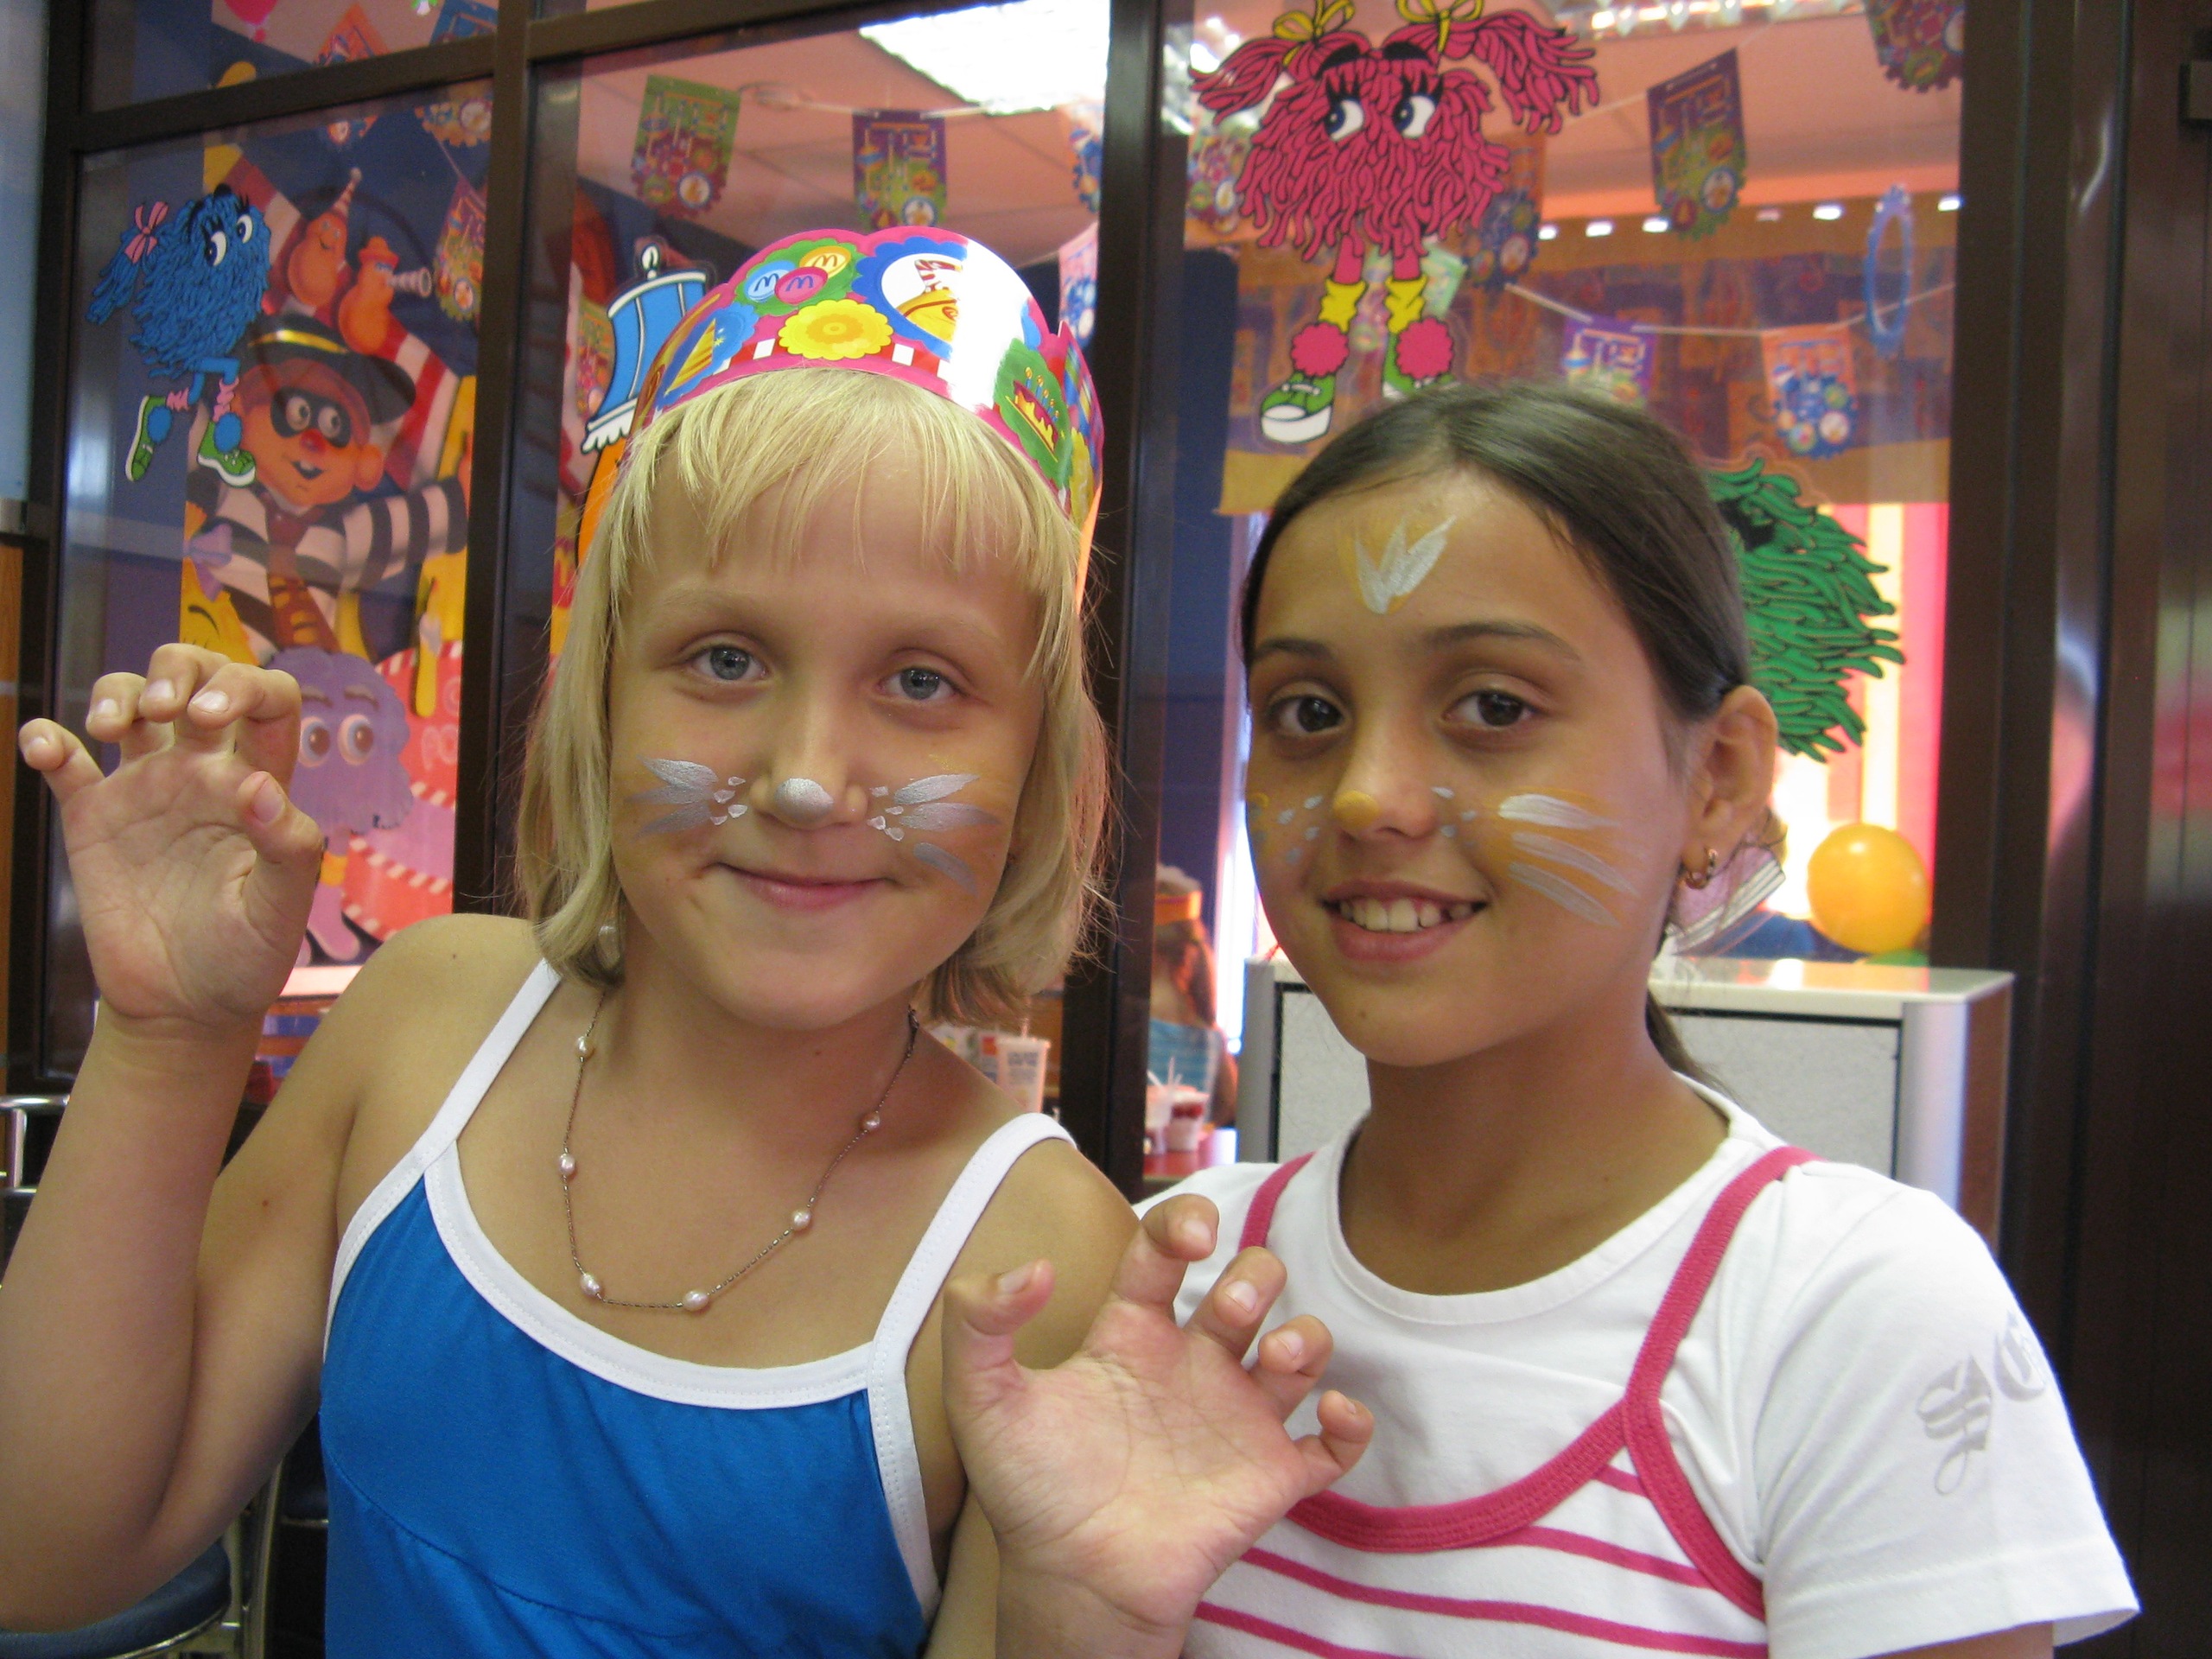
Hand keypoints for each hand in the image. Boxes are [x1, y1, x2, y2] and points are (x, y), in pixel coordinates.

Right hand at [18, 644, 325, 1037]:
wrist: (183, 1008)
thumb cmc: (247, 958)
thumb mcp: (279, 911)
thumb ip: (285, 849)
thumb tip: (261, 789)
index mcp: (256, 782)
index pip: (266, 700)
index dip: (246, 685)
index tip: (213, 715)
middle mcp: (201, 771)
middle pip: (193, 678)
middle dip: (179, 669)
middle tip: (168, 710)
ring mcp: (144, 790)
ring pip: (128, 700)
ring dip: (118, 692)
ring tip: (112, 728)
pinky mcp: (92, 818)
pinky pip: (64, 762)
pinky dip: (48, 740)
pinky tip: (48, 748)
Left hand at [943, 1195, 1372, 1658]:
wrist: (1072, 1580)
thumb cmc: (1030, 1492)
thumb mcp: (984, 1400)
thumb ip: (980, 1322)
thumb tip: (1031, 1267)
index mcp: (1132, 1336)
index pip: (1166, 1253)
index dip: (1185, 1224)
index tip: (1196, 1235)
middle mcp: (1191, 1365)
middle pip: (1248, 1285)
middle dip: (1255, 1277)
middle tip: (1230, 1309)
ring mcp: (1235, 1420)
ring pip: (1299, 1350)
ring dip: (1306, 1338)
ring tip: (1278, 1357)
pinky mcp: (1270, 1477)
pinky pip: (1334, 1443)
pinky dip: (1351, 1422)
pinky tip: (1332, 1411)